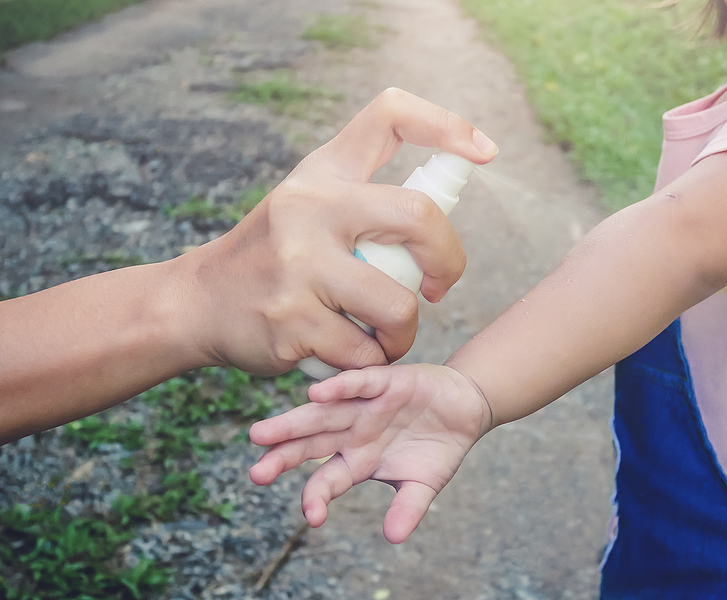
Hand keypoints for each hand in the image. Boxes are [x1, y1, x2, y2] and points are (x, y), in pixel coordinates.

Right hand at [178, 88, 498, 374]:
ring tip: (387, 336)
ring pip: (398, 305)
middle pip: (419, 216)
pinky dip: (370, 360)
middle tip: (438, 286)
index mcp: (322, 173)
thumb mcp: (307, 204)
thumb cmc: (272, 255)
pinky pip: (364, 351)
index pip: (389, 115)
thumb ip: (363, 197)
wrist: (197, 303)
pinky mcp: (291, 321)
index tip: (485, 152)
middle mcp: (310, 206)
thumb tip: (442, 203)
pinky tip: (350, 352)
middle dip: (449, 261)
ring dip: (405, 332)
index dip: (447, 125)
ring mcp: (298, 264)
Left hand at [248, 364, 491, 542]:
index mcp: (357, 460)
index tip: (312, 517)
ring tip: (263, 434)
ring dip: (294, 423)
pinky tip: (316, 394)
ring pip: (324, 414)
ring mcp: (365, 407)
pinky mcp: (385, 383)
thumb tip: (394, 538)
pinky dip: (339, 388)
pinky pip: (358, 384)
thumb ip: (408, 508)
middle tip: (256, 474)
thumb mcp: (424, 484)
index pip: (327, 480)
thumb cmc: (438, 446)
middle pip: (310, 445)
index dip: (316, 497)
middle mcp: (352, 432)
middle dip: (283, 457)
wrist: (465, 405)